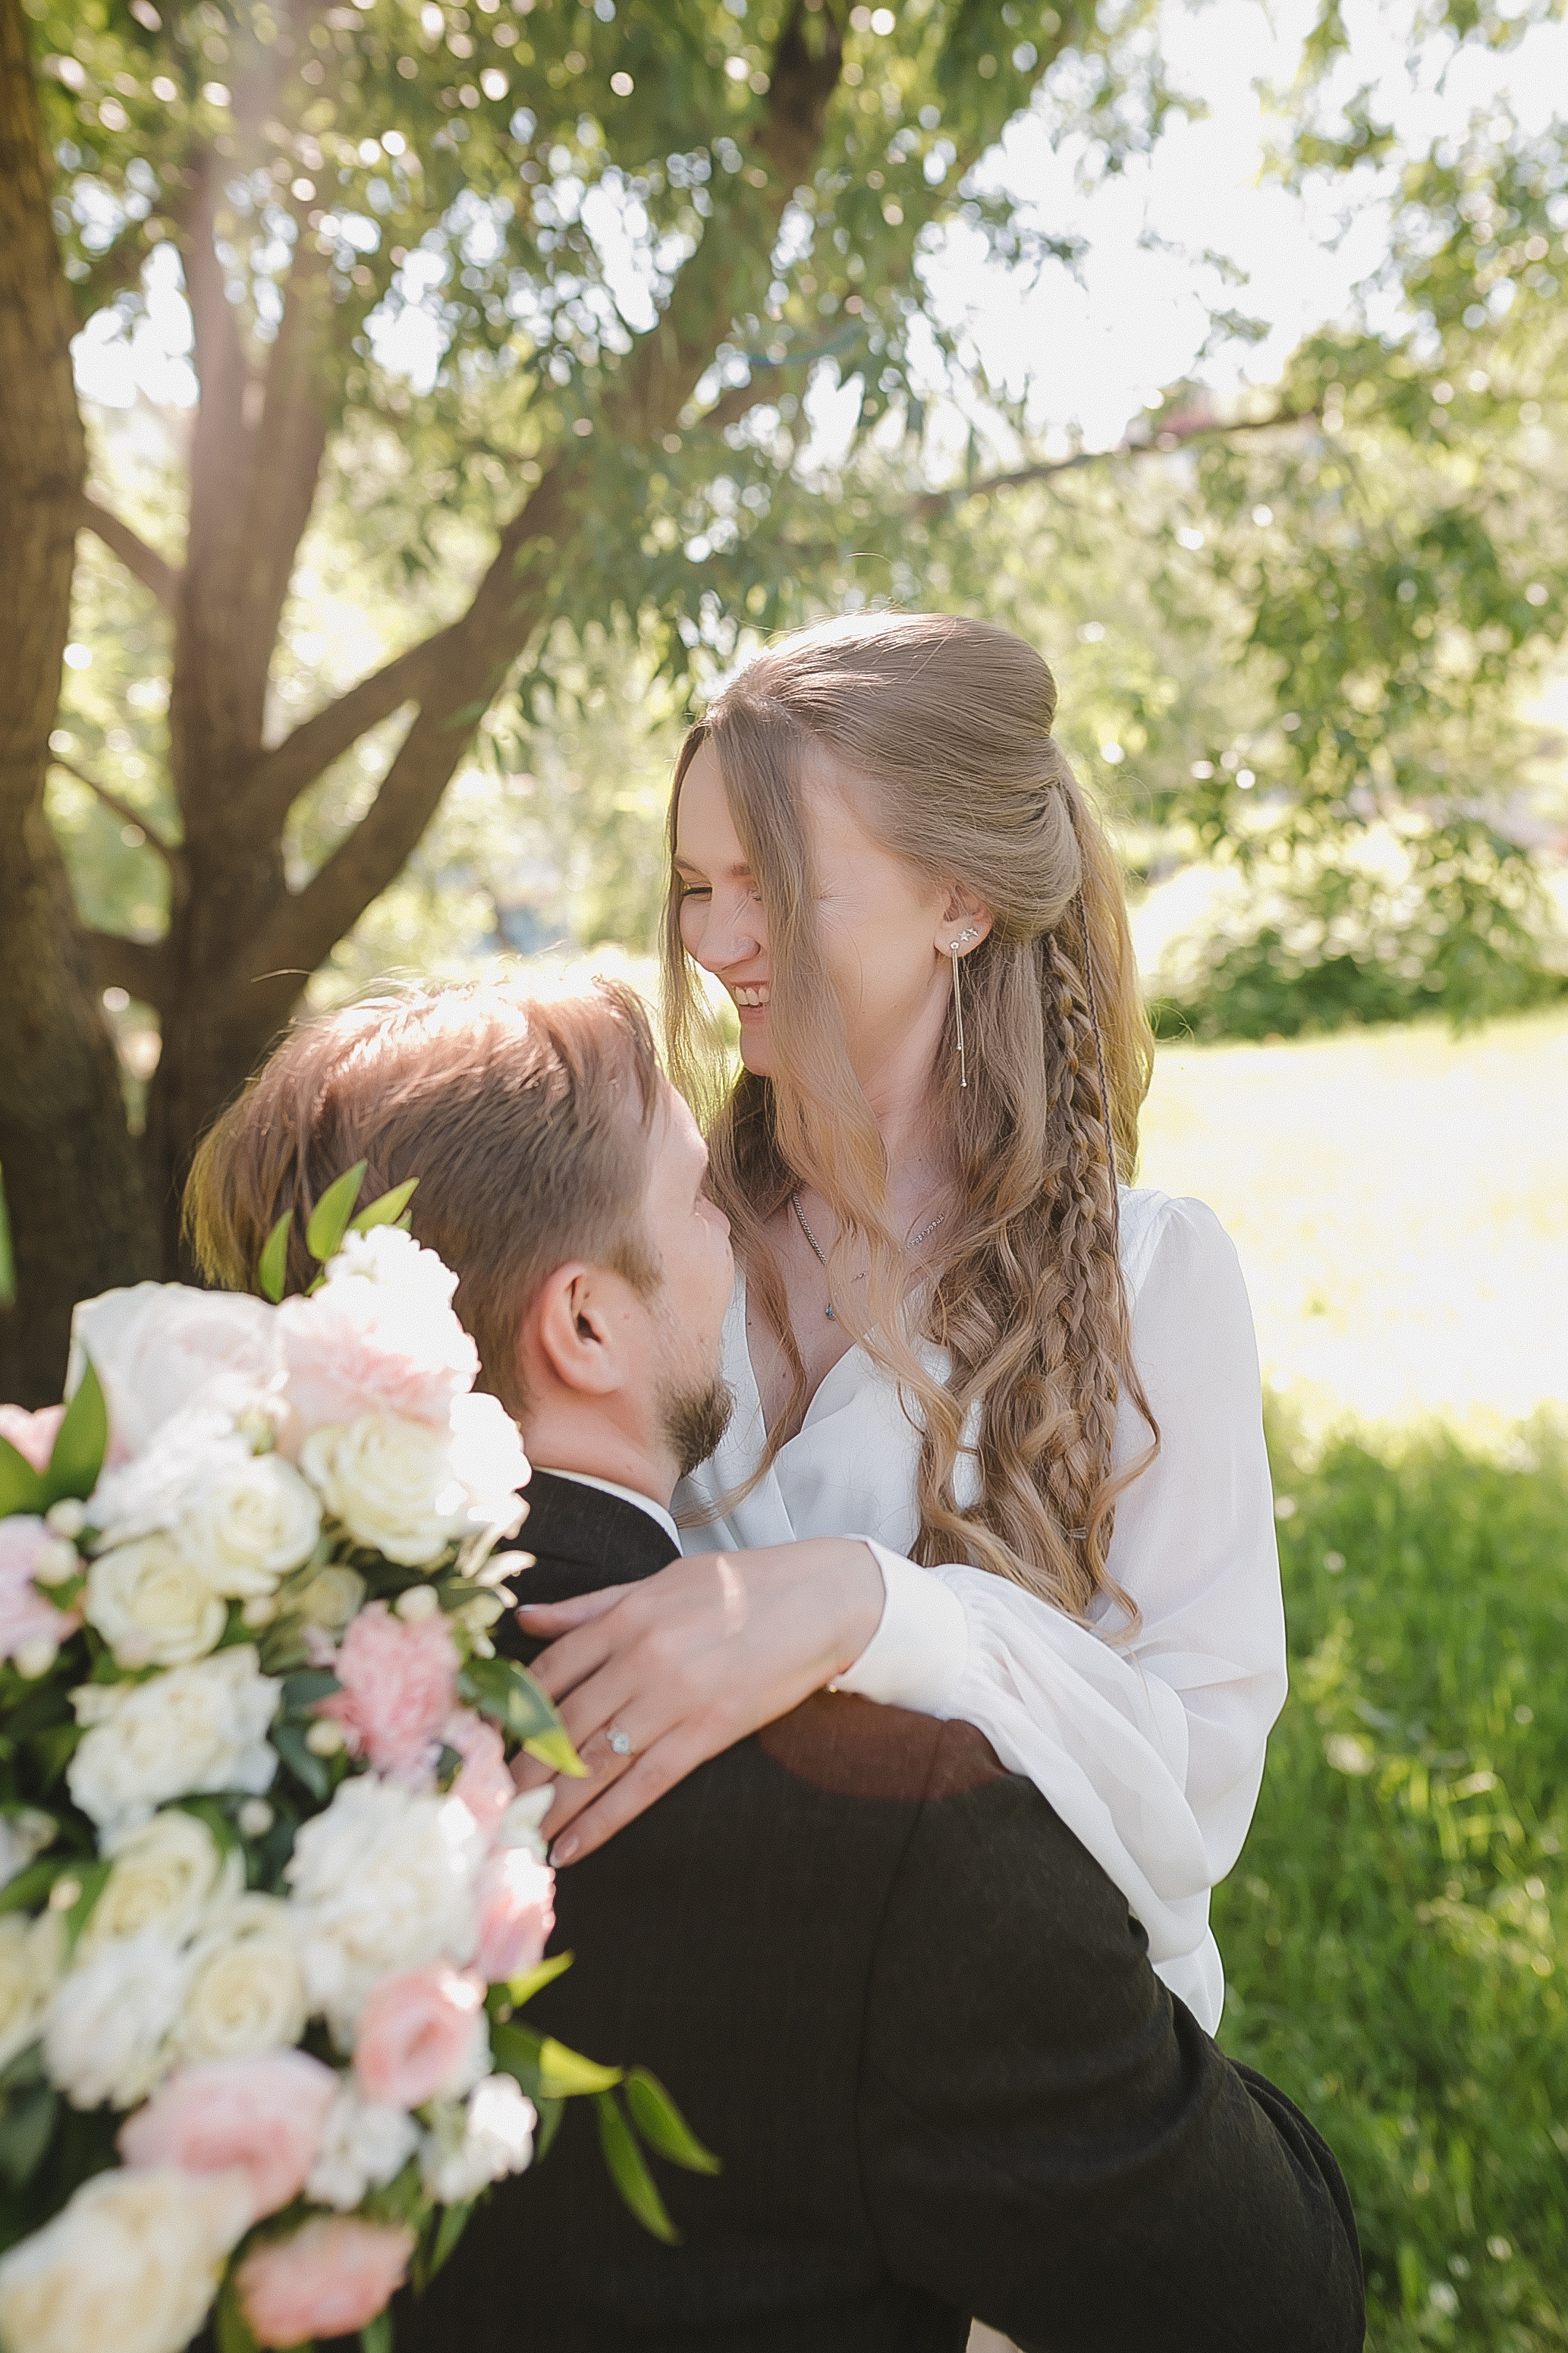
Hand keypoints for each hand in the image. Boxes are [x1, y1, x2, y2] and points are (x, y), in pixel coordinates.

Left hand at [512, 1538, 884, 1863]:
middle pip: (562, 1723)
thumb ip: (591, 1606)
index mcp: (626, 1617)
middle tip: (487, 1804)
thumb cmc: (739, 1585)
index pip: (550, 1669)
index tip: (488, 1741)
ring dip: (551, 1804)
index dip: (514, 1711)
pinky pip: (643, 1786)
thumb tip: (529, 1620)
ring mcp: (673, 1699)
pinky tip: (571, 1848)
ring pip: (595, 1761)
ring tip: (516, 1834)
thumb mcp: (660, 1581)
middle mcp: (641, 1658)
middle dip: (522, 1769)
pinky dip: (602, 1822)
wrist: (820, 1600)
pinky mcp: (707, 1733)